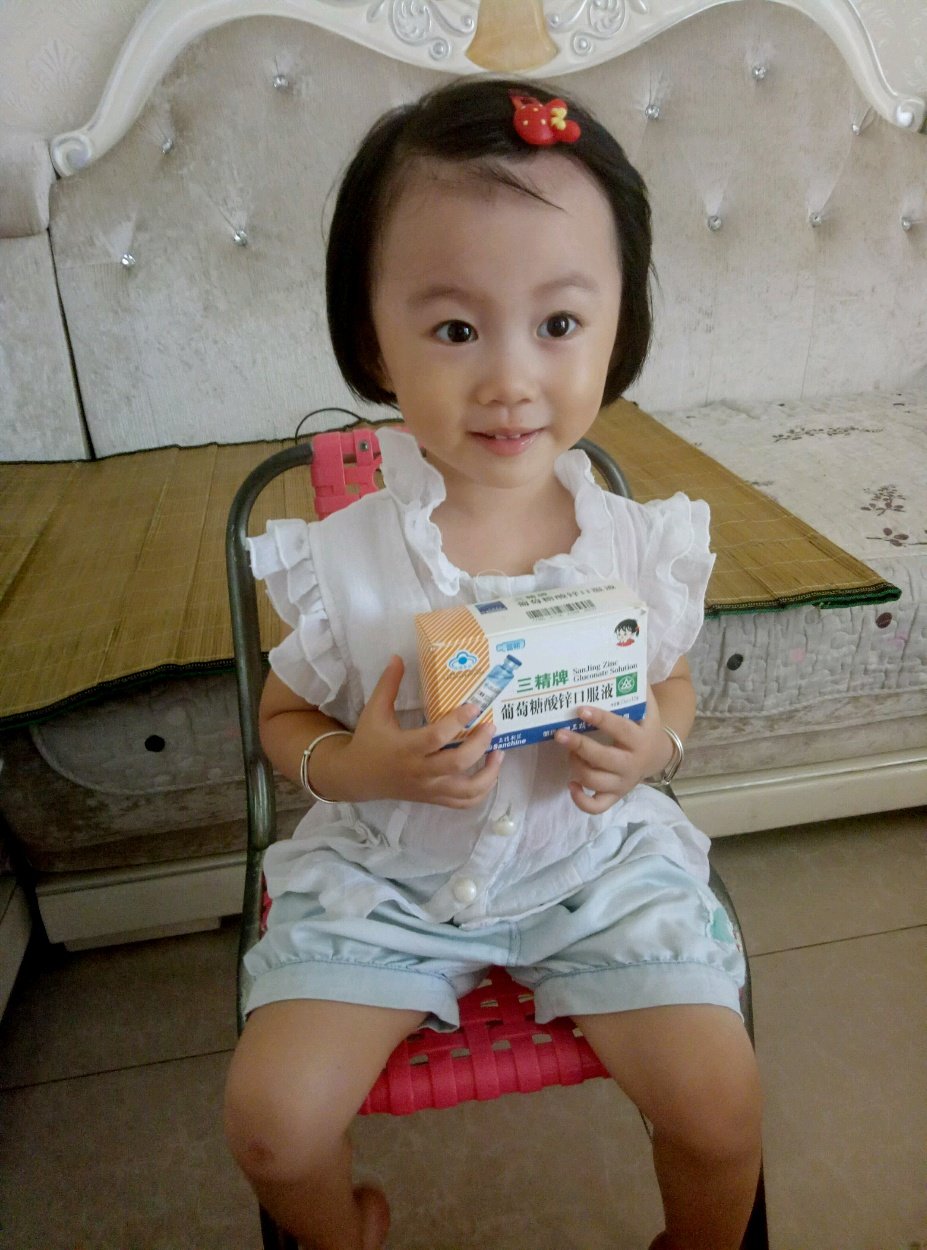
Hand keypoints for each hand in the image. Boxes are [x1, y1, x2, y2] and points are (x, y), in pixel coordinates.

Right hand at [328, 655, 503, 808]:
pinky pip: (465, 802)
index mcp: (405, 748)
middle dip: (479, 744)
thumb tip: (398, 657)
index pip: (436, 737)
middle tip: (490, 725)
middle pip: (457, 763)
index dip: (458, 721)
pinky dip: (482, 790)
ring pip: (467, 790)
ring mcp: (429, 789)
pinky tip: (490, 771)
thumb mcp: (374, 711)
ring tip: (498, 752)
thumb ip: (388, 684)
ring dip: (489, 773)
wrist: (358, 777)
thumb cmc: (369, 741)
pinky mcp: (434, 798)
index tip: (474, 705)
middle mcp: (420, 771)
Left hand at [554, 694, 669, 813]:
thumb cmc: (643, 725)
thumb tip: (622, 659)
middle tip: (559, 733)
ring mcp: (622, 783)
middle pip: (604, 759)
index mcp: (639, 739)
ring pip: (596, 781)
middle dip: (579, 746)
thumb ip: (635, 686)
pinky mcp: (615, 796)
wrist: (657, 755)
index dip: (601, 720)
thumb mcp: (646, 706)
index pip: (620, 729)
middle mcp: (632, 763)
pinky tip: (570, 784)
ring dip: (577, 766)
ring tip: (568, 752)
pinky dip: (581, 800)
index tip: (580, 709)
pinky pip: (597, 806)